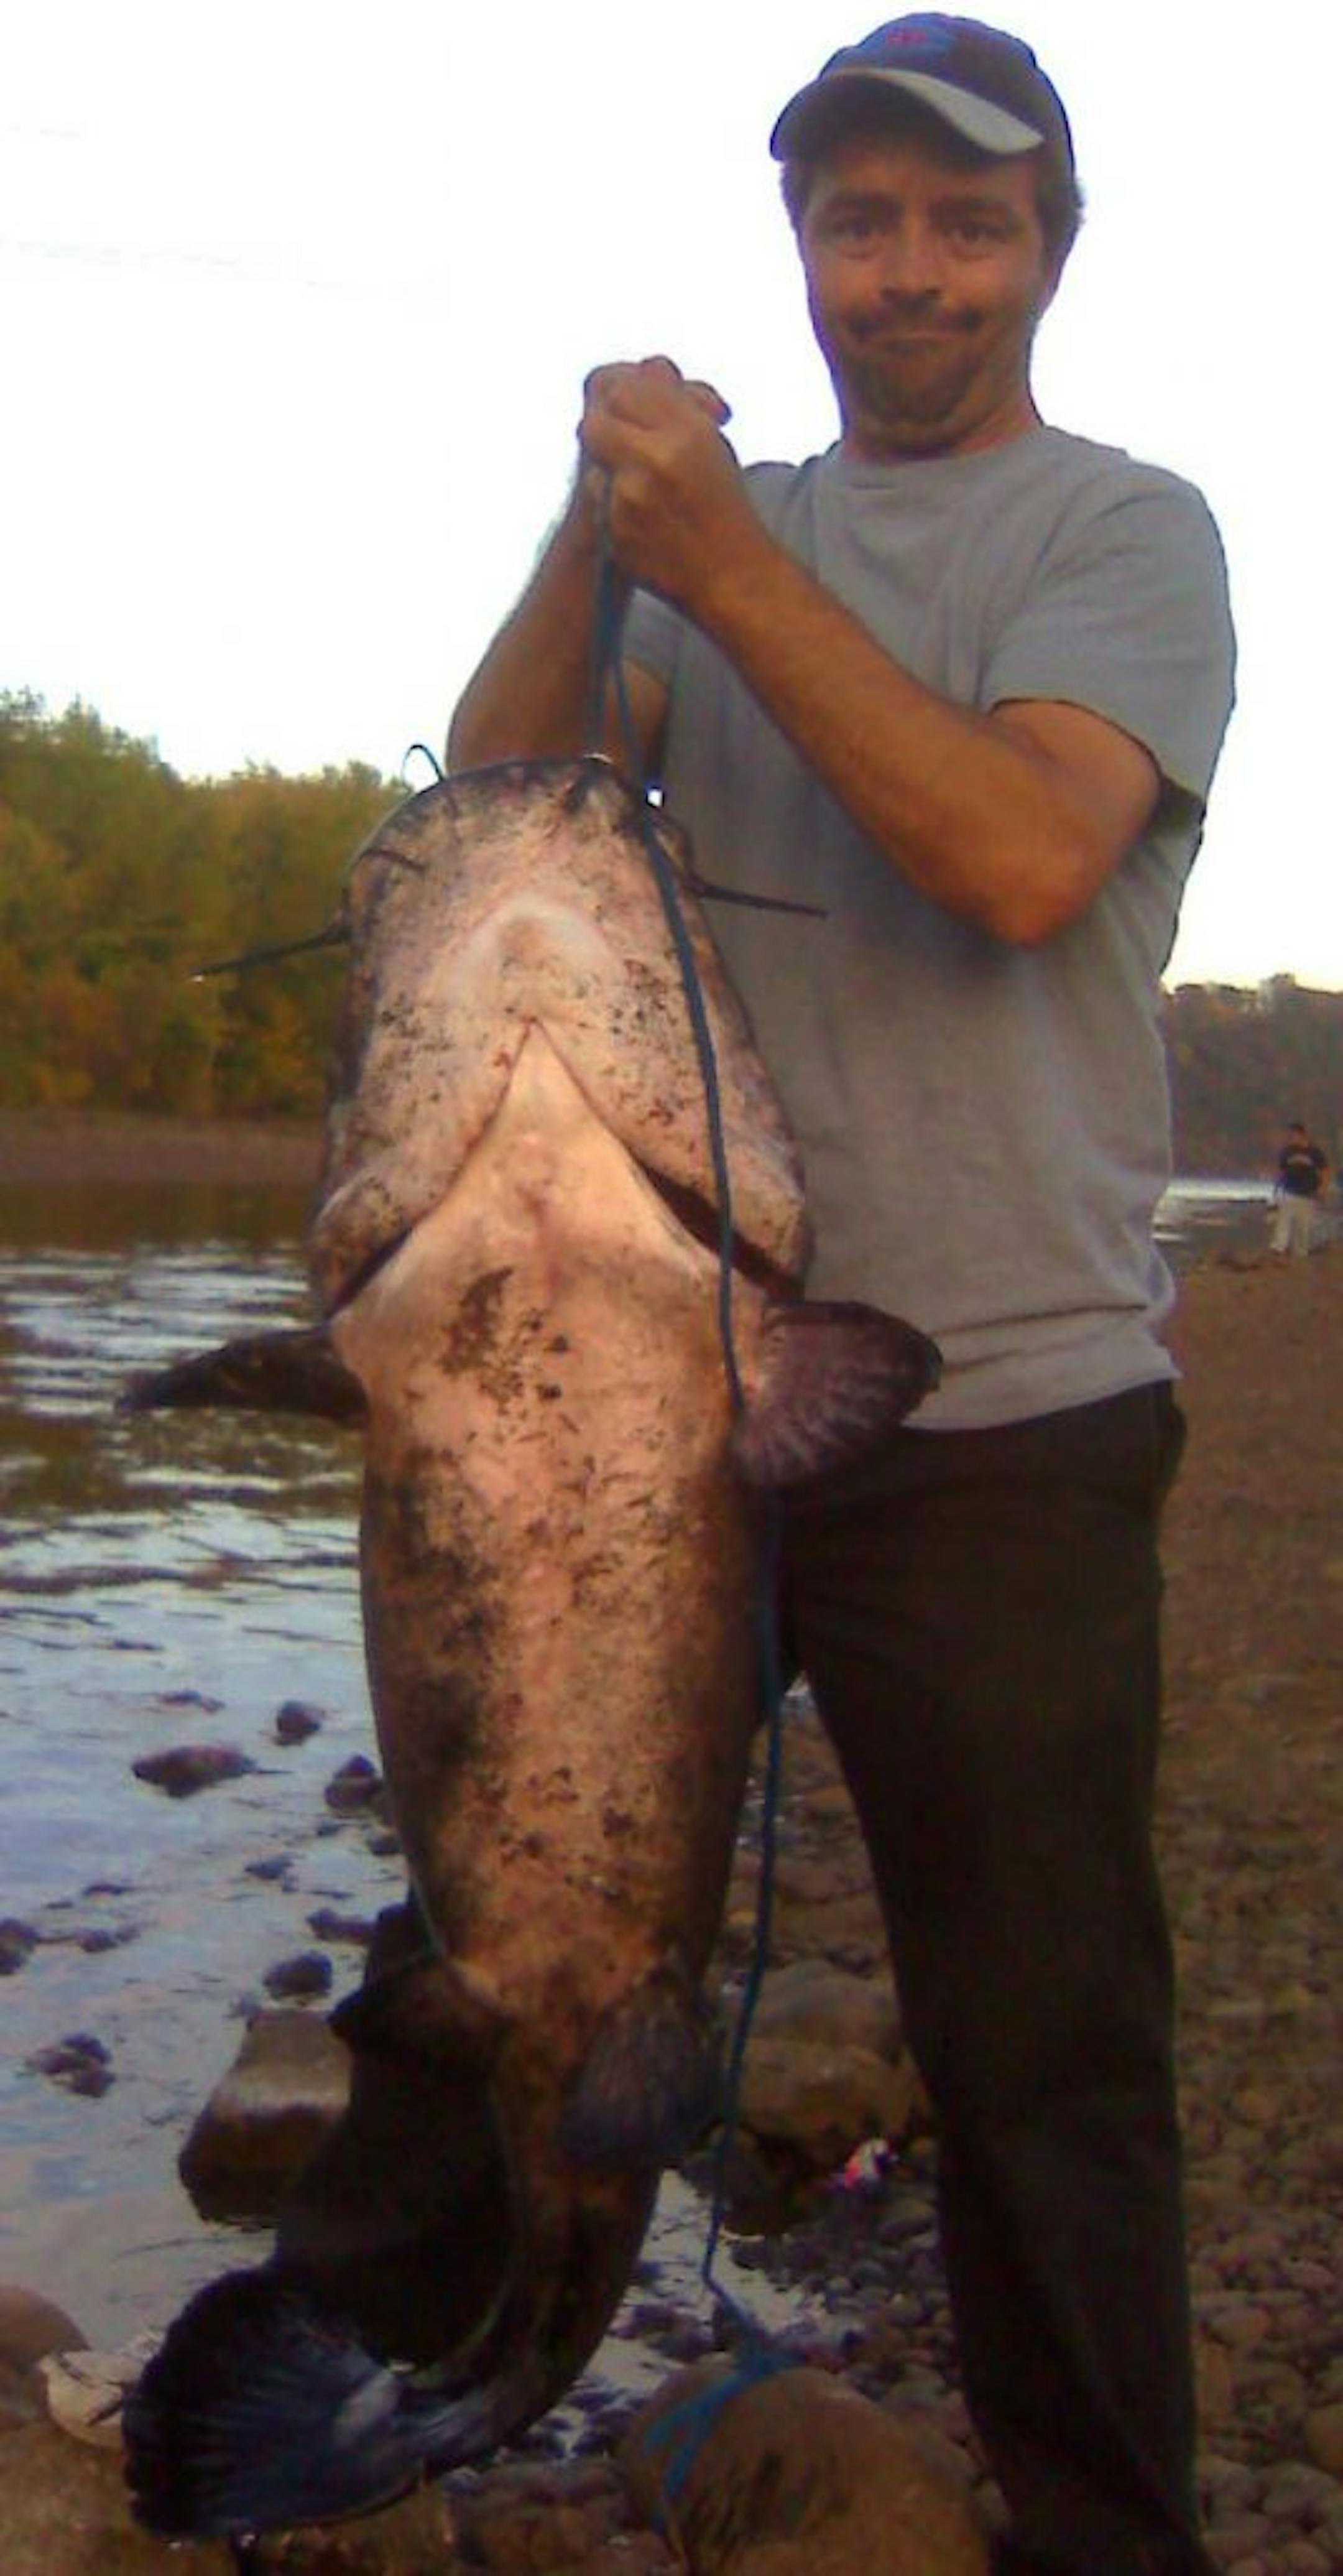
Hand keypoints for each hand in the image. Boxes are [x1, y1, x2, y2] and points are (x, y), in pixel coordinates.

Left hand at [576, 356, 758, 615]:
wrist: (733, 577)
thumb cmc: (725, 507)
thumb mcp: (712, 442)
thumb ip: (678, 402)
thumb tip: (647, 368)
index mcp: (686, 432)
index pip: (625, 386)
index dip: (624, 392)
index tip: (634, 403)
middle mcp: (654, 460)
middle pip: (596, 420)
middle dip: (608, 426)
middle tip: (628, 438)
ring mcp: (630, 500)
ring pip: (594, 461)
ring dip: (612, 465)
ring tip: (644, 481)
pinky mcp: (616, 532)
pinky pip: (599, 500)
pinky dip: (614, 500)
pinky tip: (642, 512)